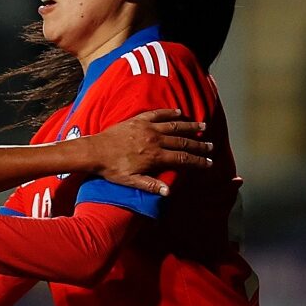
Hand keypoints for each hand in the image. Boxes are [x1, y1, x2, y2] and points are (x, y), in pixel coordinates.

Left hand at [87, 109, 211, 194]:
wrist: (94, 151)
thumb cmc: (112, 169)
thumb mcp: (131, 181)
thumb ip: (150, 185)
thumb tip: (168, 192)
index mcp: (154, 157)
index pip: (182, 159)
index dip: (197, 161)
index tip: (209, 163)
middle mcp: (154, 140)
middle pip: (182, 142)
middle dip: (198, 144)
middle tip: (211, 146)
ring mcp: (147, 128)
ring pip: (174, 126)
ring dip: (190, 126)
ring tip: (203, 126)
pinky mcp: (139, 119)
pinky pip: (158, 114)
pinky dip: (170, 112)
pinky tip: (179, 112)